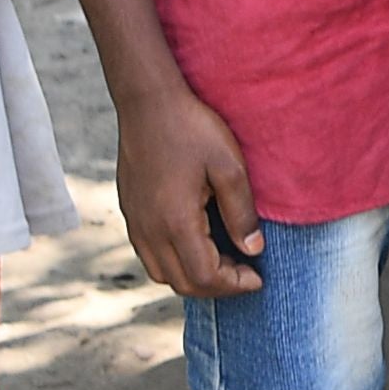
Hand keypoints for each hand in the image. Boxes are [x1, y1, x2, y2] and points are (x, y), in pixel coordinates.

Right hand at [108, 75, 267, 297]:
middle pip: (182, 284)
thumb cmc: (192, 129)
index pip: (204, 277)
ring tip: (224, 259)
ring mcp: (135, 222)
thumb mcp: (230, 166)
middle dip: (217, 287)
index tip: (258, 276)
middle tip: (245, 271)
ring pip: (162, 274)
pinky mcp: (130, 213)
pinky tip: (197, 243)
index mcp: (175, 221)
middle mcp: (149, 229)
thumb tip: (253, 249)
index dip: (234, 284)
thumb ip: (241, 213)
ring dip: (194, 277)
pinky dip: (175, 262)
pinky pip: (149, 255)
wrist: (148, 102)